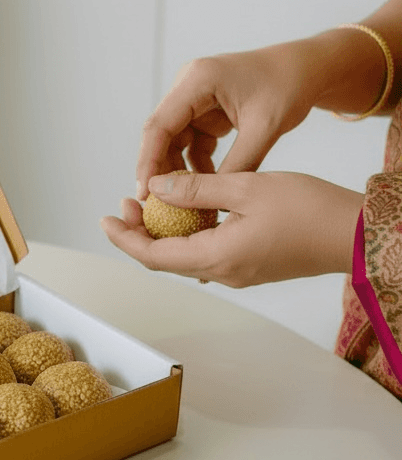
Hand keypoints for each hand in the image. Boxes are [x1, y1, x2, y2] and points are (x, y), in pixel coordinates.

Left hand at [101, 171, 363, 286]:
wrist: (354, 234)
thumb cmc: (307, 209)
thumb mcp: (246, 187)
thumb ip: (197, 189)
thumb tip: (156, 188)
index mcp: (216, 257)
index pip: (153, 255)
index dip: (124, 238)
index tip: (106, 217)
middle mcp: (223, 272)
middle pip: (165, 258)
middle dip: (140, 232)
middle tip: (126, 203)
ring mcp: (238, 271)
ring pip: (186, 254)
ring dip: (165, 231)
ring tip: (153, 200)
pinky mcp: (252, 264)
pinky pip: (208, 251)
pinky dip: (190, 232)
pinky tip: (190, 207)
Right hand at [135, 41, 323, 200]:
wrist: (306, 69)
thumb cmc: (289, 87)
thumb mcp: (265, 128)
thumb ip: (239, 164)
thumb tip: (212, 199)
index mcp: (199, 80)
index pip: (160, 125)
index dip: (148, 161)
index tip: (145, 193)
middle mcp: (189, 85)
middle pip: (161, 134)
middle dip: (160, 170)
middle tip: (158, 206)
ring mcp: (193, 98)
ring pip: (173, 141)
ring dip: (178, 170)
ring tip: (186, 202)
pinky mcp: (203, 111)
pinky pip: (190, 143)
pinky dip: (195, 165)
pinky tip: (207, 187)